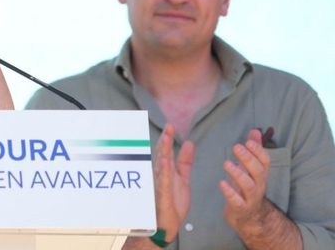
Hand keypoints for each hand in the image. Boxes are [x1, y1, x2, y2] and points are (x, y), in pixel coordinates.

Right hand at [154, 124, 194, 242]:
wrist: (167, 225)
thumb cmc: (172, 203)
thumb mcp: (182, 179)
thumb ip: (185, 162)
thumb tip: (189, 143)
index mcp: (166, 171)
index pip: (166, 152)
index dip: (168, 139)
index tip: (171, 125)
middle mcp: (160, 176)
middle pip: (162, 155)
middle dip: (165, 141)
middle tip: (168, 126)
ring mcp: (159, 185)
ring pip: (161, 166)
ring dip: (163, 152)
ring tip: (166, 138)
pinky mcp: (162, 195)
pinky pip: (163, 181)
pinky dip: (164, 171)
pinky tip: (165, 161)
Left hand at [219, 128, 272, 232]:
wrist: (250, 217)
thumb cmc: (248, 187)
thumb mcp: (251, 169)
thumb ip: (253, 150)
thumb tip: (255, 130)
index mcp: (260, 175)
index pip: (265, 161)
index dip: (259, 151)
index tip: (248, 141)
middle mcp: (258, 185)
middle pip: (258, 172)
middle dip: (248, 159)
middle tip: (236, 147)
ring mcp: (250, 198)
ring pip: (248, 186)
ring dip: (238, 174)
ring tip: (226, 163)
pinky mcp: (240, 208)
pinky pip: (237, 201)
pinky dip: (230, 192)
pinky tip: (221, 183)